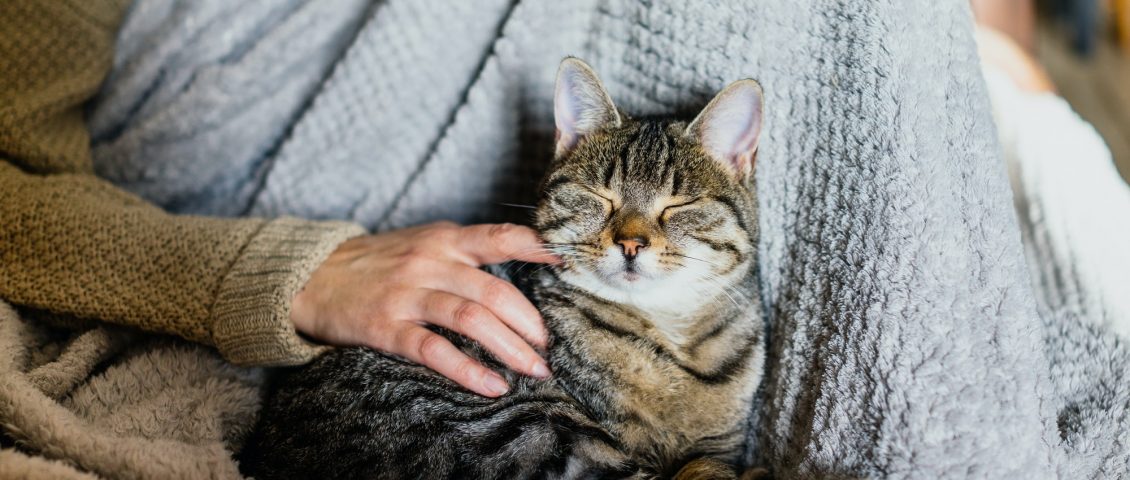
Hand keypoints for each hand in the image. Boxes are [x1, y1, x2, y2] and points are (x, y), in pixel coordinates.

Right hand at [290, 222, 558, 396]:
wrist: (312, 275)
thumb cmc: (379, 262)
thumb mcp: (423, 242)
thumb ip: (466, 252)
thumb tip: (525, 263)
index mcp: (445, 239)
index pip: (501, 237)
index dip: (539, 248)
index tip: (570, 263)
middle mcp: (430, 262)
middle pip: (495, 292)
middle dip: (531, 324)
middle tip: (549, 347)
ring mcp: (407, 294)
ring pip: (471, 319)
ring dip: (510, 348)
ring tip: (534, 369)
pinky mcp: (386, 327)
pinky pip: (434, 351)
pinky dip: (467, 370)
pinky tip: (491, 385)